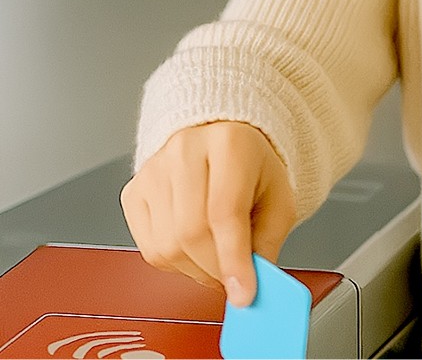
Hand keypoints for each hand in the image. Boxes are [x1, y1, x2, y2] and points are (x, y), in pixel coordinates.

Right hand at [120, 121, 296, 307]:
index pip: (225, 211)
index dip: (233, 259)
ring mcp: (154, 170)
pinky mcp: (133, 191)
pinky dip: (174, 261)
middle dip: (216, 269)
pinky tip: (193, 246)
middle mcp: (185, 150)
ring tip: (217, 256)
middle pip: (192, 232)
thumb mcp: (278, 196)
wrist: (220, 137)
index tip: (243, 293)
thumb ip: (269, 241)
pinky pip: (149, 248)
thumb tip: (253, 287)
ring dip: (196, 269)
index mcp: (229, 143)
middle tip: (233, 279)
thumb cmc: (251, 166)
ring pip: (168, 246)